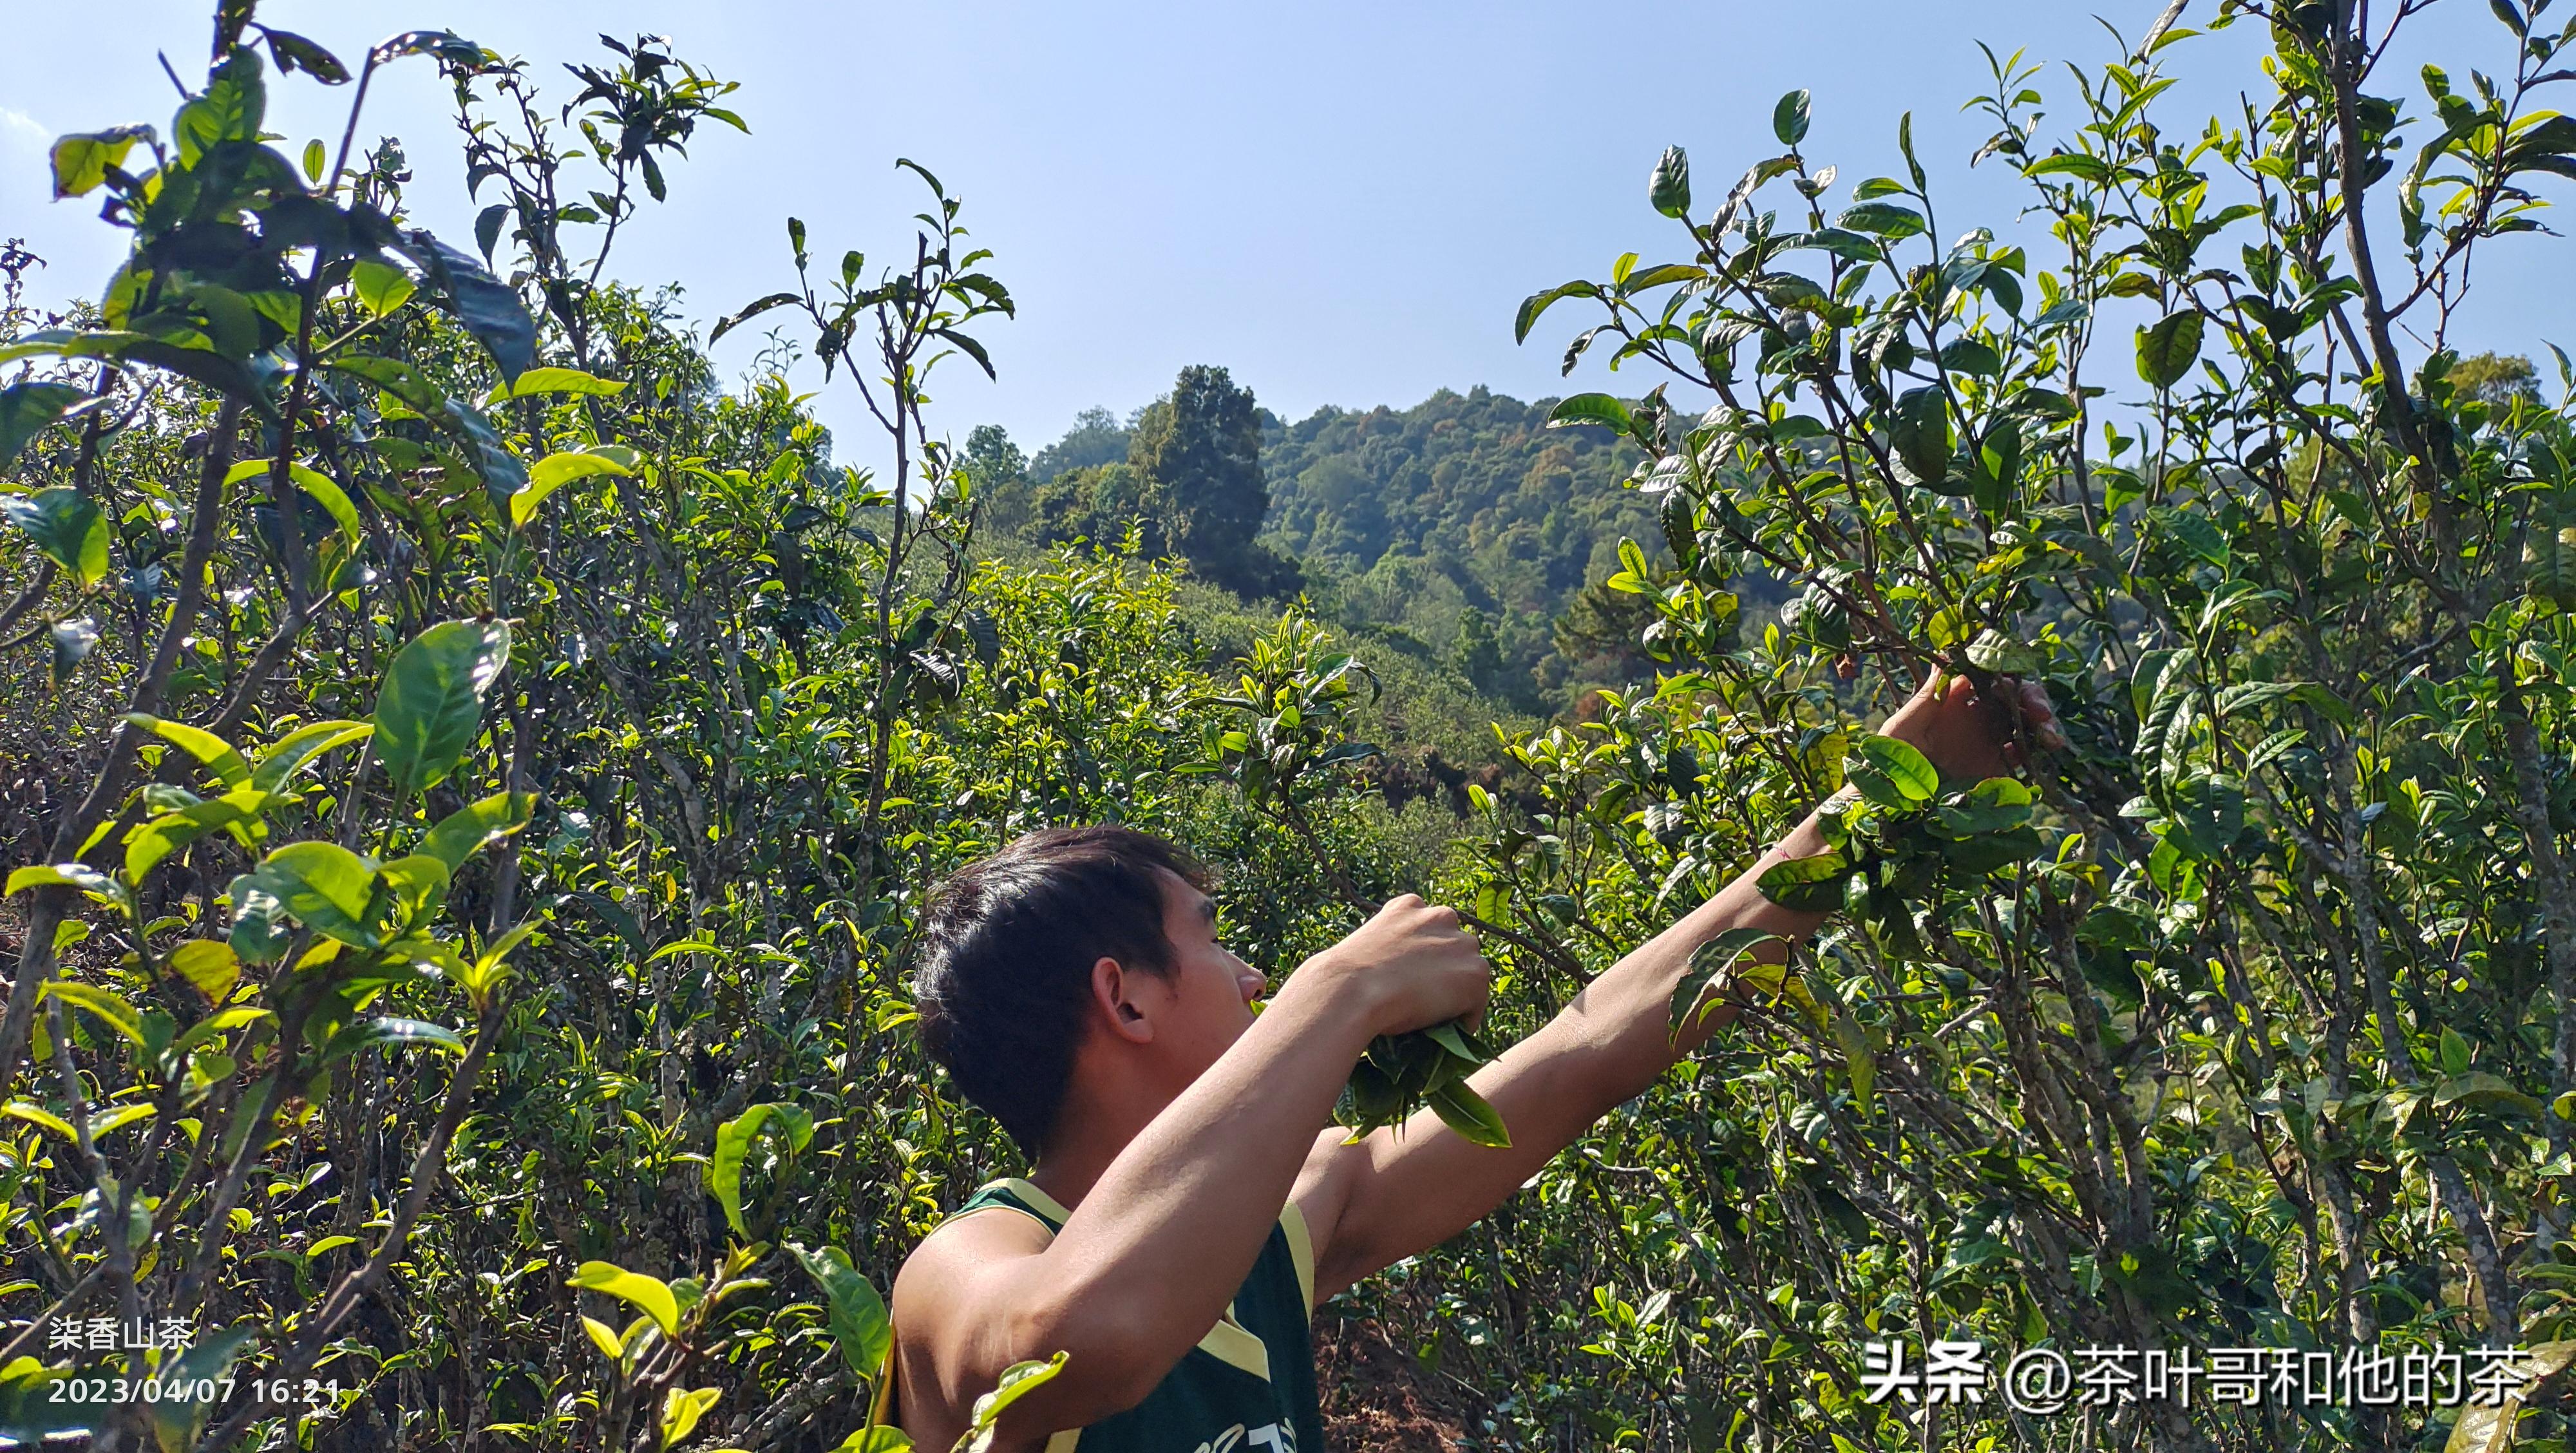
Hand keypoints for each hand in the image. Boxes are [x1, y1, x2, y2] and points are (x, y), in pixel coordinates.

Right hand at [1298, 894, 1491, 1038]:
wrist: (1350, 990)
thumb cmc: (1343, 977)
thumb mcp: (1365, 948)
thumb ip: (1386, 951)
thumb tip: (1390, 979)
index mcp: (1409, 905)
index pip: (1429, 929)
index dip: (1423, 957)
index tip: (1412, 979)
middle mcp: (1440, 916)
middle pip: (1454, 948)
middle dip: (1444, 971)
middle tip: (1425, 1001)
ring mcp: (1461, 943)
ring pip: (1468, 973)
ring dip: (1456, 993)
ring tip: (1435, 1019)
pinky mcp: (1475, 973)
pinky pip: (1476, 1003)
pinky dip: (1464, 1019)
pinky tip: (1443, 1033)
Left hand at [1881, 670, 2065, 781]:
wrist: (1886, 807)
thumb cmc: (1885, 761)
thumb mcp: (1903, 727)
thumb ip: (1928, 696)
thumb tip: (1946, 653)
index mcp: (1953, 699)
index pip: (1988, 675)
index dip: (2006, 673)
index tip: (2013, 681)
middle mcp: (1974, 717)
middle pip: (2014, 697)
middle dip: (2033, 699)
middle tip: (2041, 712)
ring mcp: (1987, 743)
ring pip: (2024, 723)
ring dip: (2042, 725)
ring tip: (2051, 737)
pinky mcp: (1995, 771)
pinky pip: (2023, 756)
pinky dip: (2037, 751)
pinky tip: (2044, 752)